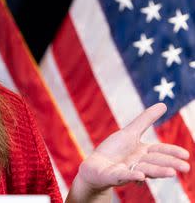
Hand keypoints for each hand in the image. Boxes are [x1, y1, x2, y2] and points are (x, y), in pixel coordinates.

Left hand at [73, 103, 189, 198]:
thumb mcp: (130, 132)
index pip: (160, 151)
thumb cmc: (114, 149)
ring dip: (158, 172)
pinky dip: (132, 176)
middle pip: (156, 162)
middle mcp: (139, 163)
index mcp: (143, 153)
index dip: (172, 152)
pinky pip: (124, 176)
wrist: (95, 166)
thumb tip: (163, 104)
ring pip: (144, 171)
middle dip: (170, 164)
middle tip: (186, 167)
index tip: (186, 154)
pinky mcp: (115, 176)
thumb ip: (146, 120)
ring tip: (171, 173)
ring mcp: (128, 171)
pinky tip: (140, 176)